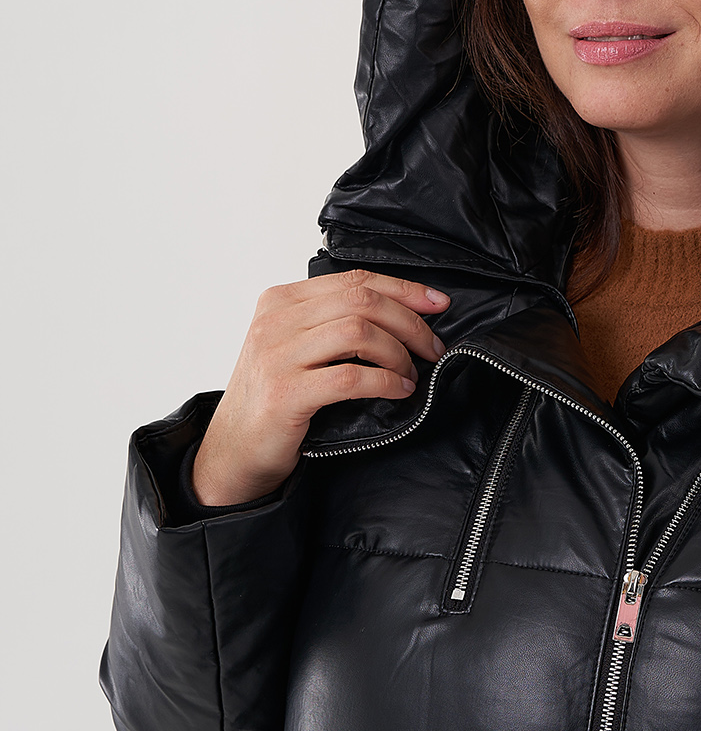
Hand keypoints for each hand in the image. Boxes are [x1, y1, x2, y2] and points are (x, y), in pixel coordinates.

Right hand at [191, 269, 449, 505]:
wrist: (234, 450)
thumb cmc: (274, 399)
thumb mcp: (296, 348)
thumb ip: (332, 323)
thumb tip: (400, 313)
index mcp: (281, 301)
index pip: (354, 280)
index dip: (404, 288)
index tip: (438, 303)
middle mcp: (275, 320)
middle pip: (362, 301)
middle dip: (409, 323)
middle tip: (432, 348)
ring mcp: (277, 355)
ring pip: (358, 332)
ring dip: (398, 353)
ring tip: (411, 374)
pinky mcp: (285, 393)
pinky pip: (350, 377)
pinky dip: (385, 381)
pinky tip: (398, 391)